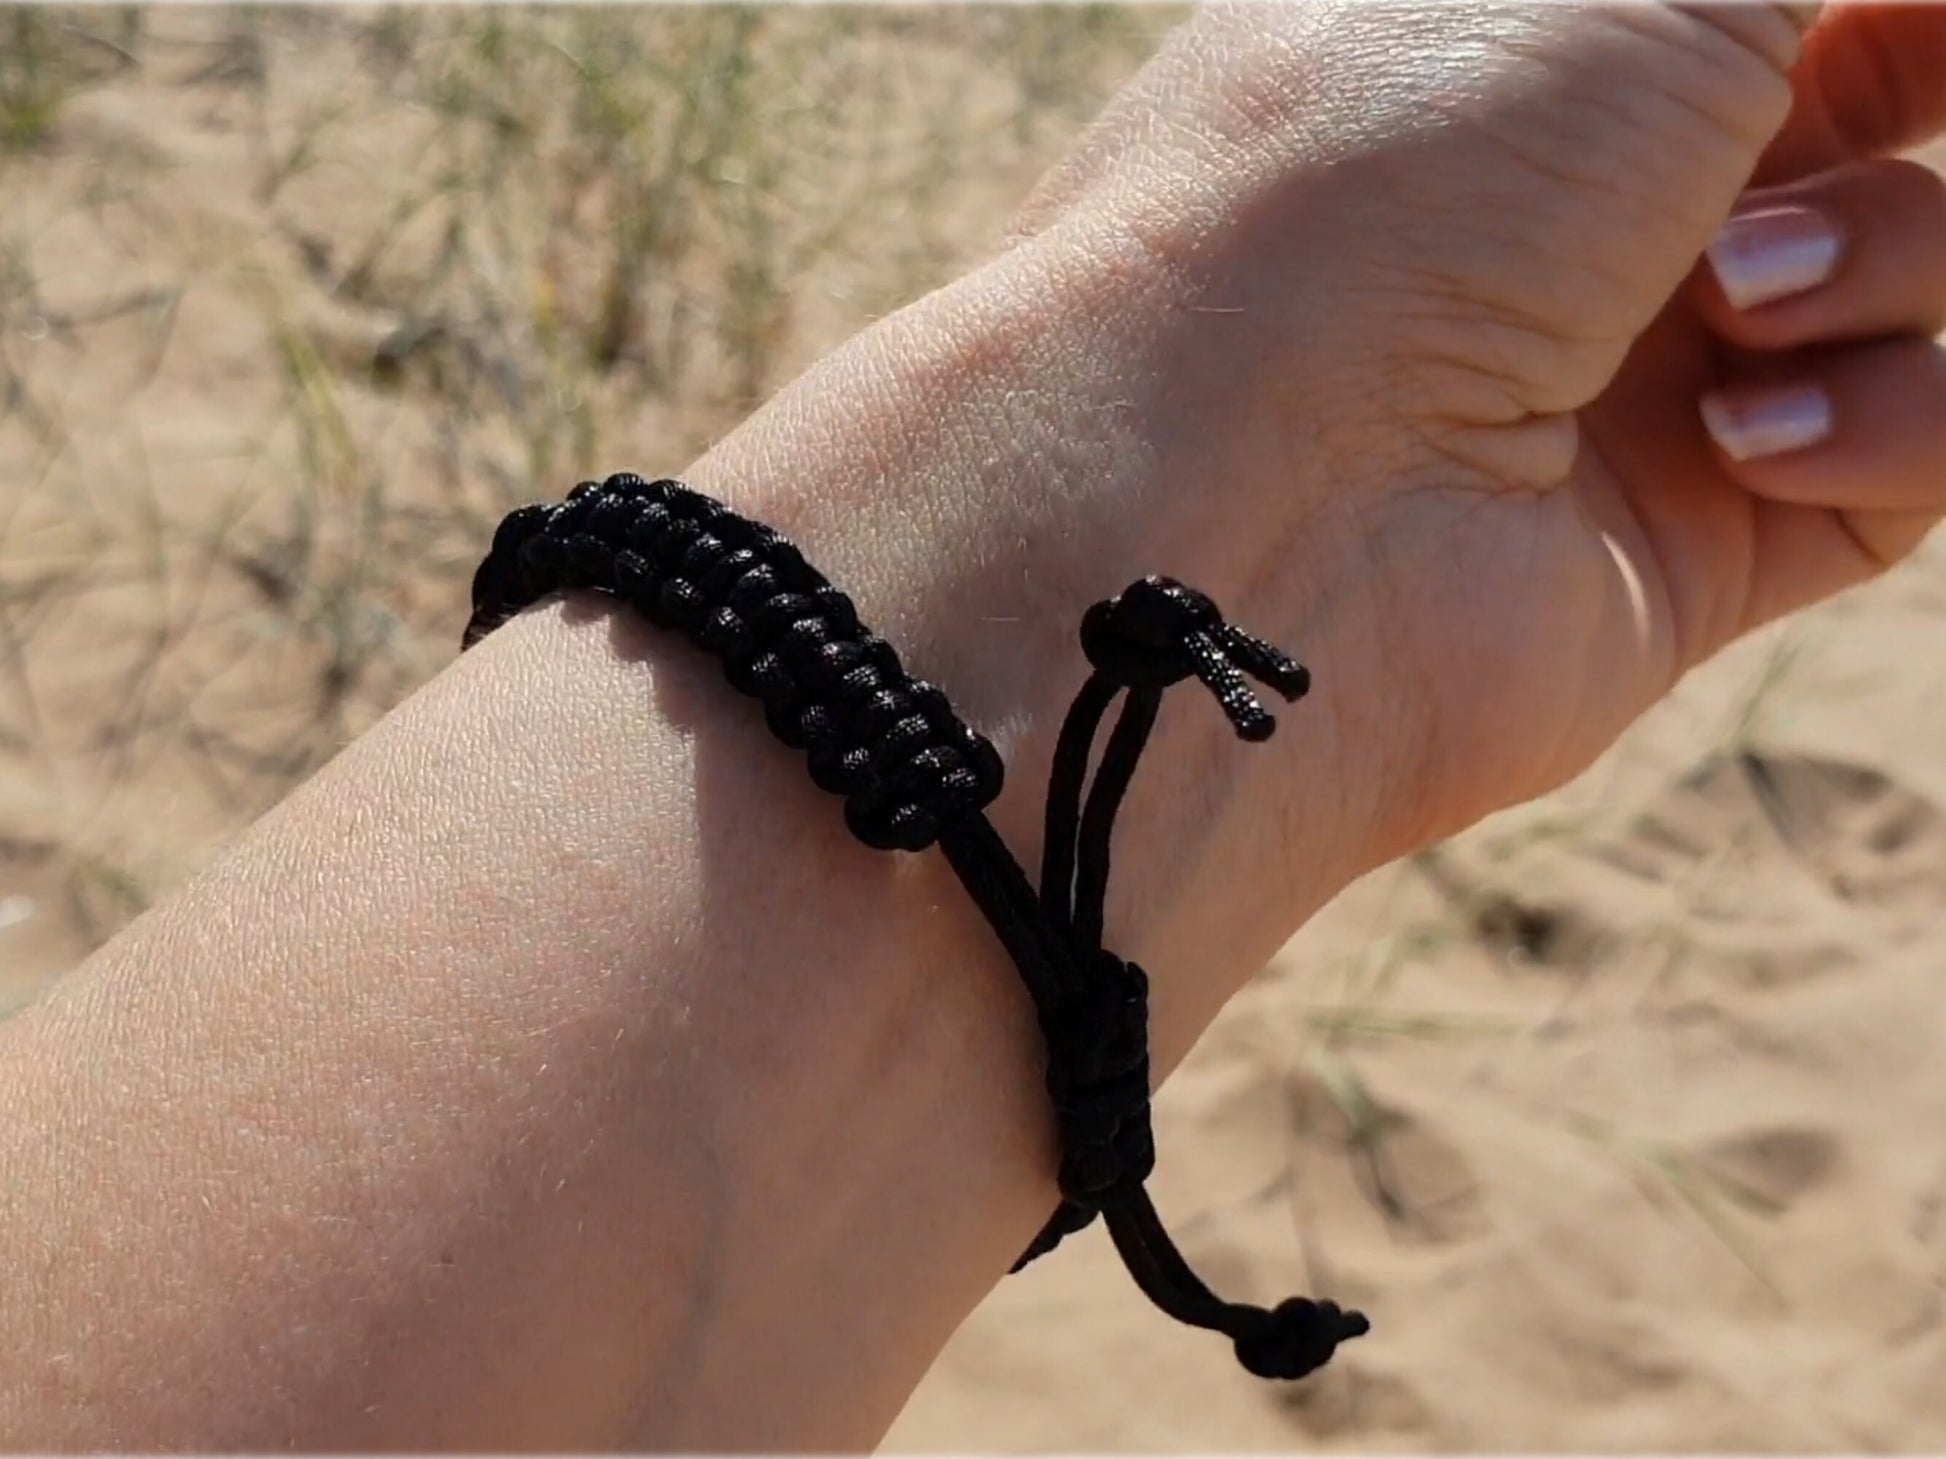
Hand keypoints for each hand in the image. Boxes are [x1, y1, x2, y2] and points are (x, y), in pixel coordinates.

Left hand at [1035, 3, 1945, 834]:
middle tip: (1893, 81)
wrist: (1248, 487)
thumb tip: (1861, 3)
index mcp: (1547, 33)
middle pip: (1880, 101)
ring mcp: (1652, 373)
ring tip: (1734, 293)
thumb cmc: (1400, 170)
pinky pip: (1908, 463)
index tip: (1907, 8)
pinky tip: (1742, 438)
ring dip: (1889, 251)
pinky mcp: (1695, 544)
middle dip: (1932, 72)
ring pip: (1916, 271)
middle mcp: (1603, 198)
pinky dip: (1881, 426)